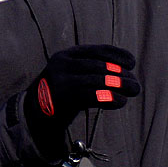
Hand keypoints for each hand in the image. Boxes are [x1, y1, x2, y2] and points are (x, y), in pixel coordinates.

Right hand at [23, 44, 140, 151]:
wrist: (32, 115)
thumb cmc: (60, 96)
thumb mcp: (73, 77)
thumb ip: (93, 72)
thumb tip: (126, 75)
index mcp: (67, 55)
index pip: (97, 50)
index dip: (116, 55)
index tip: (132, 62)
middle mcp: (63, 63)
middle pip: (99, 65)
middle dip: (121, 74)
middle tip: (135, 85)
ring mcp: (60, 79)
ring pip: (96, 79)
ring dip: (119, 85)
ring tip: (133, 91)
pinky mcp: (61, 96)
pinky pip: (90, 95)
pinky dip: (109, 97)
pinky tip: (120, 102)